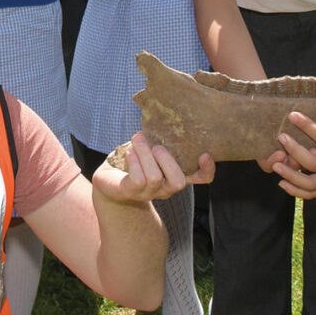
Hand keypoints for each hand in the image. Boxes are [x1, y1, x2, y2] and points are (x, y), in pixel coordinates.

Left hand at [92, 133, 214, 203]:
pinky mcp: (130, 192)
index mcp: (174, 175)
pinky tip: (129, 152)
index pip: (200, 179)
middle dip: (167, 160)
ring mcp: (148, 193)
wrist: (108, 179)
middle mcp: (165, 188)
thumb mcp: (150, 148)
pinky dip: (134, 161)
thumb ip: (160, 140)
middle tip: (156, 145)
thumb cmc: (133, 160)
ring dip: (145, 153)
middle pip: (178, 182)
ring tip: (138, 139)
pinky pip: (138, 179)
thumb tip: (165, 121)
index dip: (207, 170)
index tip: (204, 154)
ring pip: (155, 177)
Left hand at [271, 113, 315, 199]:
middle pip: (311, 163)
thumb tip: (305, 112)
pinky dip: (295, 189)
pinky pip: (311, 194)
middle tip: (280, 137)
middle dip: (294, 150)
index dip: (306, 125)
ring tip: (276, 166)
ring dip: (289, 175)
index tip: (292, 115)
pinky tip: (282, 182)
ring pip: (308, 184)